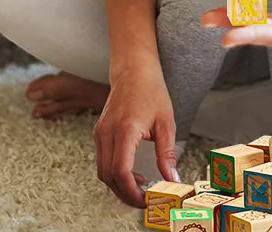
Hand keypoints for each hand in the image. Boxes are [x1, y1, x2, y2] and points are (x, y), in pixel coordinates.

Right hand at [93, 64, 179, 207]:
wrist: (133, 71)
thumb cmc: (151, 92)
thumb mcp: (166, 123)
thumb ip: (167, 154)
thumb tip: (172, 179)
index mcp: (125, 130)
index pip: (120, 170)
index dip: (131, 191)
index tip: (146, 199)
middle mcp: (107, 133)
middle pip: (108, 176)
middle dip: (125, 193)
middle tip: (144, 200)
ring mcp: (99, 133)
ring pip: (102, 171)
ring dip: (118, 185)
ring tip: (140, 188)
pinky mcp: (99, 133)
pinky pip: (102, 161)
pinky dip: (114, 173)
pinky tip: (132, 174)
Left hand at [200, 6, 271, 63]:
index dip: (252, 35)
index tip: (228, 38)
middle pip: (259, 32)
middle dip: (234, 26)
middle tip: (205, 20)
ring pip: (255, 24)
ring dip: (231, 19)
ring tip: (206, 16)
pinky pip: (258, 17)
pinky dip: (240, 13)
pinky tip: (223, 8)